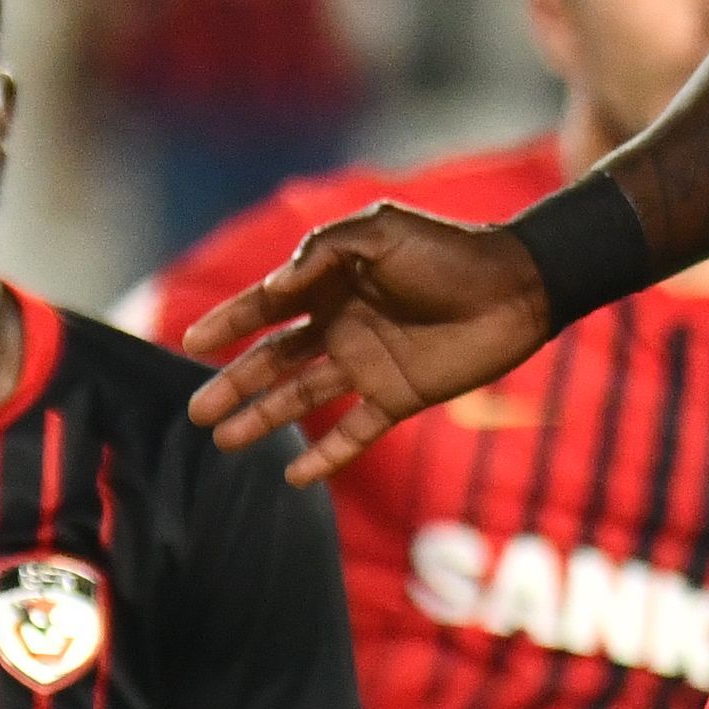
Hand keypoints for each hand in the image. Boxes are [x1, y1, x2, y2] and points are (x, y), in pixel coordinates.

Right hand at [181, 207, 549, 486]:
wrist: (517, 286)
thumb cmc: (450, 250)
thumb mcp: (380, 232)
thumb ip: (323, 252)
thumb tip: (275, 289)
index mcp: (333, 283)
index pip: (268, 306)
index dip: (229, 324)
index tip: (190, 344)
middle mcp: (342, 325)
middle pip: (274, 360)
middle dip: (233, 384)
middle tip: (196, 411)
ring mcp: (368, 364)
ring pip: (302, 397)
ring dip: (263, 419)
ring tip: (224, 441)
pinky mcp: (398, 397)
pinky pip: (354, 432)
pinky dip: (325, 455)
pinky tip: (293, 476)